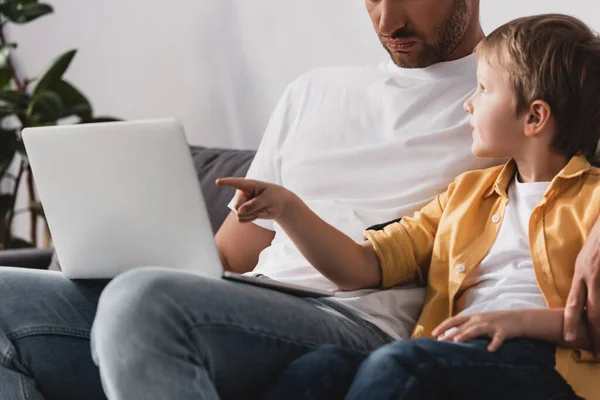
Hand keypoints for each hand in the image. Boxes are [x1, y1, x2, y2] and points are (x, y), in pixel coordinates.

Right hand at [216, 178, 295, 222]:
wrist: (280, 205)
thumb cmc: (275, 197)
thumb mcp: (268, 199)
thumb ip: (254, 204)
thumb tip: (239, 211)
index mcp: (249, 184)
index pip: (236, 183)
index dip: (226, 182)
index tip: (218, 182)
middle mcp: (242, 193)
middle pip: (236, 205)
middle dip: (247, 209)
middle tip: (260, 205)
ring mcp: (242, 203)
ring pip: (239, 213)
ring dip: (250, 214)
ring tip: (260, 209)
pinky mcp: (243, 212)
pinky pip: (241, 219)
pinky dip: (250, 219)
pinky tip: (256, 214)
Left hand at [432, 311, 523, 351]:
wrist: (519, 318)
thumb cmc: (496, 322)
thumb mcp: (480, 322)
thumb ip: (467, 328)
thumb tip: (450, 337)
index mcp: (473, 317)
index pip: (454, 320)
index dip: (443, 326)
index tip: (433, 334)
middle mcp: (480, 319)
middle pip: (462, 325)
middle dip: (450, 333)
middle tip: (440, 342)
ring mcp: (491, 324)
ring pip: (477, 329)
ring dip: (466, 334)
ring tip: (457, 341)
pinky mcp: (503, 331)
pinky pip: (498, 338)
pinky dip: (494, 343)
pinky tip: (490, 350)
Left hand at [564, 217, 599, 355]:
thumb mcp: (586, 259)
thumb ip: (584, 278)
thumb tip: (583, 299)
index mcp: (581, 273)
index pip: (572, 303)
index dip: (570, 322)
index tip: (568, 339)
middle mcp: (592, 276)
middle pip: (592, 311)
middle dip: (594, 333)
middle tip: (597, 352)